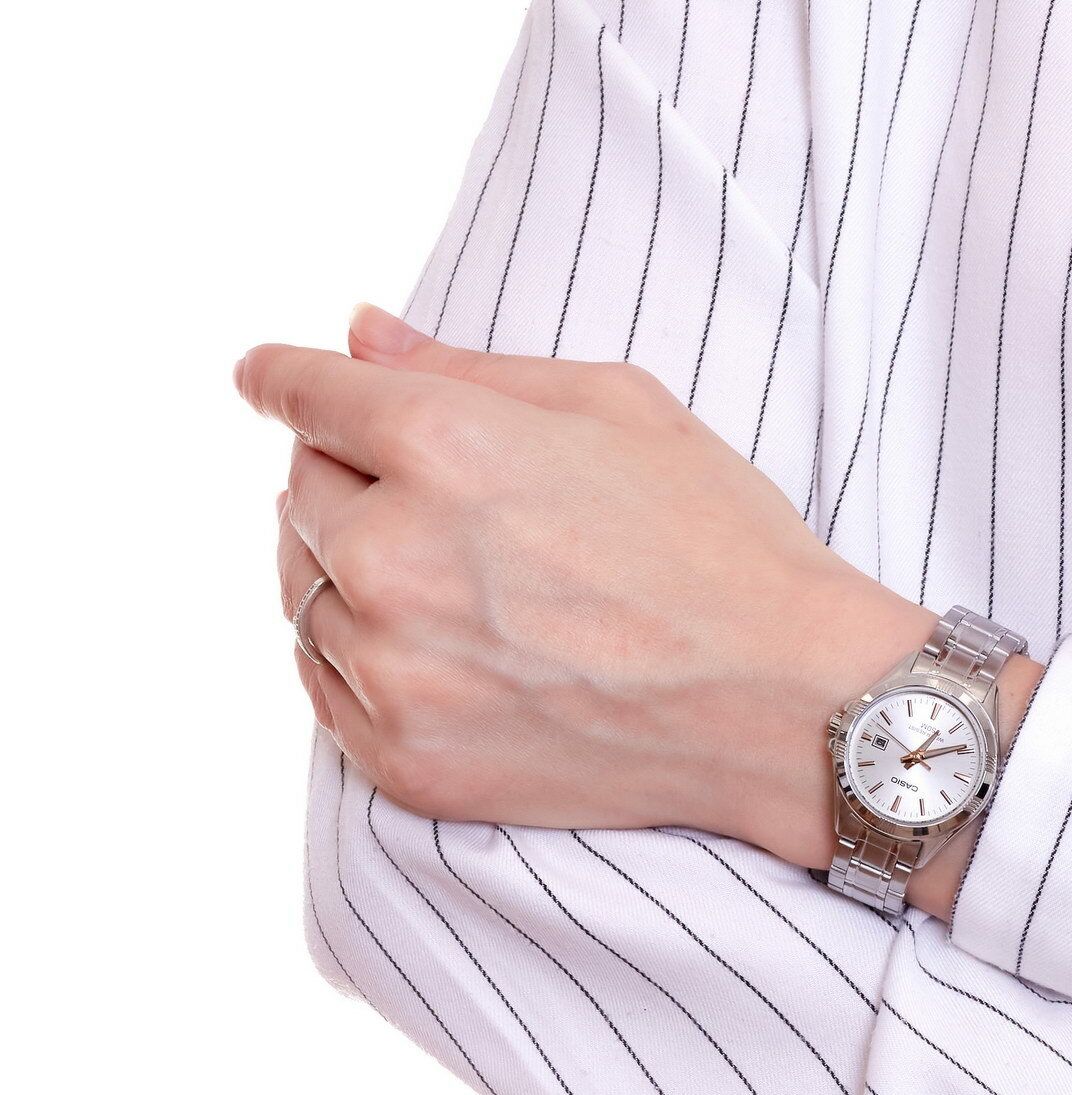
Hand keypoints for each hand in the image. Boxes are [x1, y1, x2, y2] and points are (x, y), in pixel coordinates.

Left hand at [236, 302, 943, 871]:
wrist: (784, 703)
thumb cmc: (718, 538)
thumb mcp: (615, 404)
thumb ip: (467, 366)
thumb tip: (358, 335)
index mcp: (445, 447)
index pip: (304, 395)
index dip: (279, 378)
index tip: (263, 375)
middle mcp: (395, 557)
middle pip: (299, 490)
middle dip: (340, 469)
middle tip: (416, 481)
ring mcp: (394, 669)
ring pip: (303, 591)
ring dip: (346, 565)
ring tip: (444, 567)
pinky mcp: (404, 759)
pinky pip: (322, 684)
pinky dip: (353, 650)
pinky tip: (429, 639)